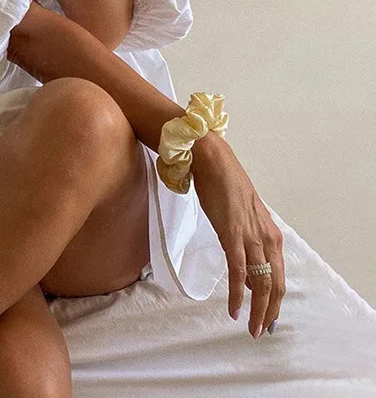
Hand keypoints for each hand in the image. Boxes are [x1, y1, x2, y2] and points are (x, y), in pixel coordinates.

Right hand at [191, 139, 285, 338]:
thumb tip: (247, 269)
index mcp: (270, 232)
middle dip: (269, 311)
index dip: (275, 300)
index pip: (279, 275)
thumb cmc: (223, 183)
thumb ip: (247, 242)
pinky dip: (238, 294)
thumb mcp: (241, 216)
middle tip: (259, 330)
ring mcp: (251, 236)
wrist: (212, 160)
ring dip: (256, 309)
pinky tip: (234, 309)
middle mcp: (267, 237)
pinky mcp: (233, 235)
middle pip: (275, 284)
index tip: (266, 318)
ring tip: (249, 327)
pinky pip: (239, 272)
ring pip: (261, 282)